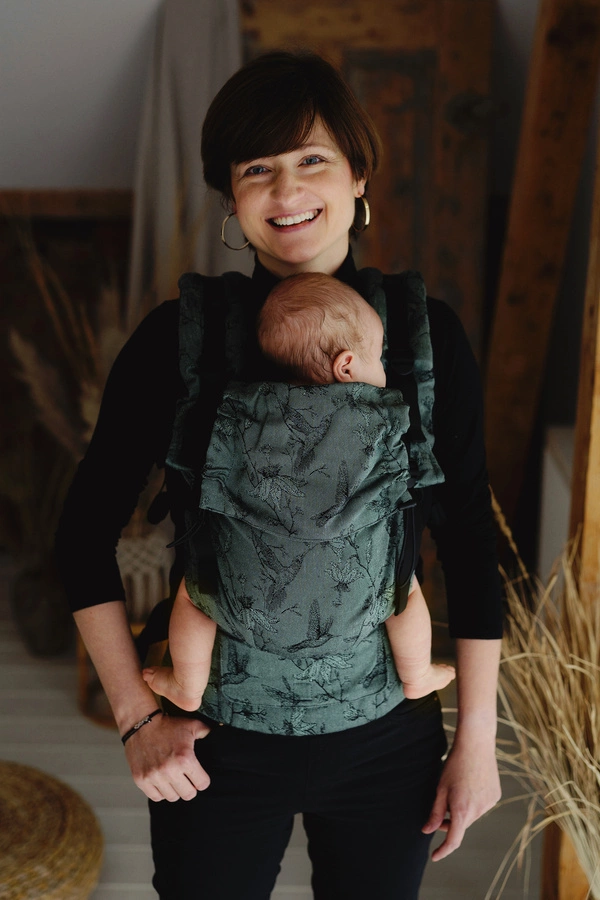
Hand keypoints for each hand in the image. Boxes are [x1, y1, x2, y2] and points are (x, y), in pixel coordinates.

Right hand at [124, 712, 211, 801]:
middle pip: (188, 794)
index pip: (202, 784)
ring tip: (174, 778)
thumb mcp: (192, 726)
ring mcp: (154, 776)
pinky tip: (162, 781)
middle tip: (187, 778)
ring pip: (172, 797)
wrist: (141, 724)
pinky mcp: (141, 780)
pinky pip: (156, 797)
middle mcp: (170, 770)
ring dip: (175, 789)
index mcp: (185, 758)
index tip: (198, 775)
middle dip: (190, 786)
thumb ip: (208, 733)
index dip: (202, 780)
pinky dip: (160, 792)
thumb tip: (222, 735)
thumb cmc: (168, 726)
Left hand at [421, 739, 500, 860]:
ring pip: (472, 816)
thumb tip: (427, 831)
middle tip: (441, 809)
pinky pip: (481, 806)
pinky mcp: (495, 796)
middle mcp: (478, 810)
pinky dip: (473, 802)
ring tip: (458, 788)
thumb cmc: (455, 765)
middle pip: (461, 825)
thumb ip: (435, 813)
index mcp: (462, 810)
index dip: (443, 850)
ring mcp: (489, 804)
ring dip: (462, 811)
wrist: (476, 744)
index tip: (434, 856)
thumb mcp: (440, 788)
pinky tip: (471, 784)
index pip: (453, 840)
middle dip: (450, 823)